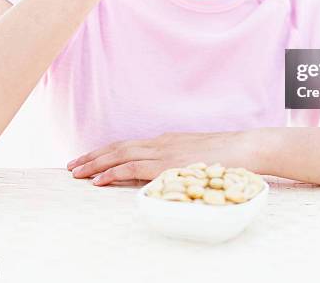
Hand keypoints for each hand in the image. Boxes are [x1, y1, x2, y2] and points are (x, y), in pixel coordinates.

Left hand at [66, 129, 262, 185]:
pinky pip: (133, 168)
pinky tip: (99, 179)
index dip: (107, 152)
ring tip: (77, 172)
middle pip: (119, 147)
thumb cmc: (227, 154)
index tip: (91, 158)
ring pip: (120, 155)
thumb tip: (165, 174)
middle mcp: (161, 142)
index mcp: (167, 140)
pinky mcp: (168, 164)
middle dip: (94, 156)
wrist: (246, 148)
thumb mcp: (197, 155)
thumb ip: (178, 162)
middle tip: (73, 165)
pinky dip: (113, 172)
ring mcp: (164, 152)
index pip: (129, 145)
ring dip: (96, 163)